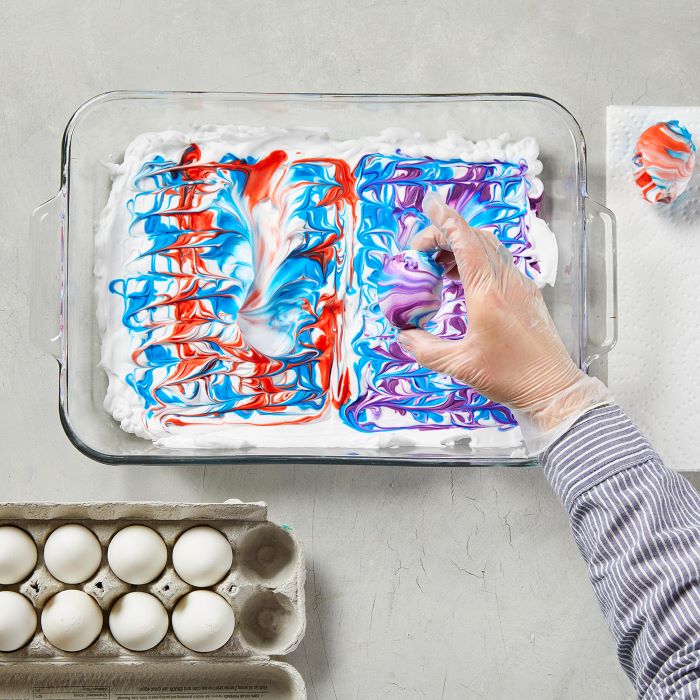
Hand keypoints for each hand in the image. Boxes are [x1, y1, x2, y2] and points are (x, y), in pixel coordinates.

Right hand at [398, 194, 610, 452]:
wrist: (552, 389)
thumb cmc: (509, 377)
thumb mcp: (460, 366)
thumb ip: (426, 349)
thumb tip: (404, 335)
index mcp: (488, 293)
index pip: (465, 242)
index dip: (445, 221)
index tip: (430, 205)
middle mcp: (507, 282)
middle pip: (477, 239)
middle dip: (447, 234)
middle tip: (422, 249)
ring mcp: (520, 286)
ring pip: (490, 249)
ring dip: (462, 247)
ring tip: (438, 265)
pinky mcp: (527, 296)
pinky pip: (499, 264)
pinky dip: (477, 261)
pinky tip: (462, 281)